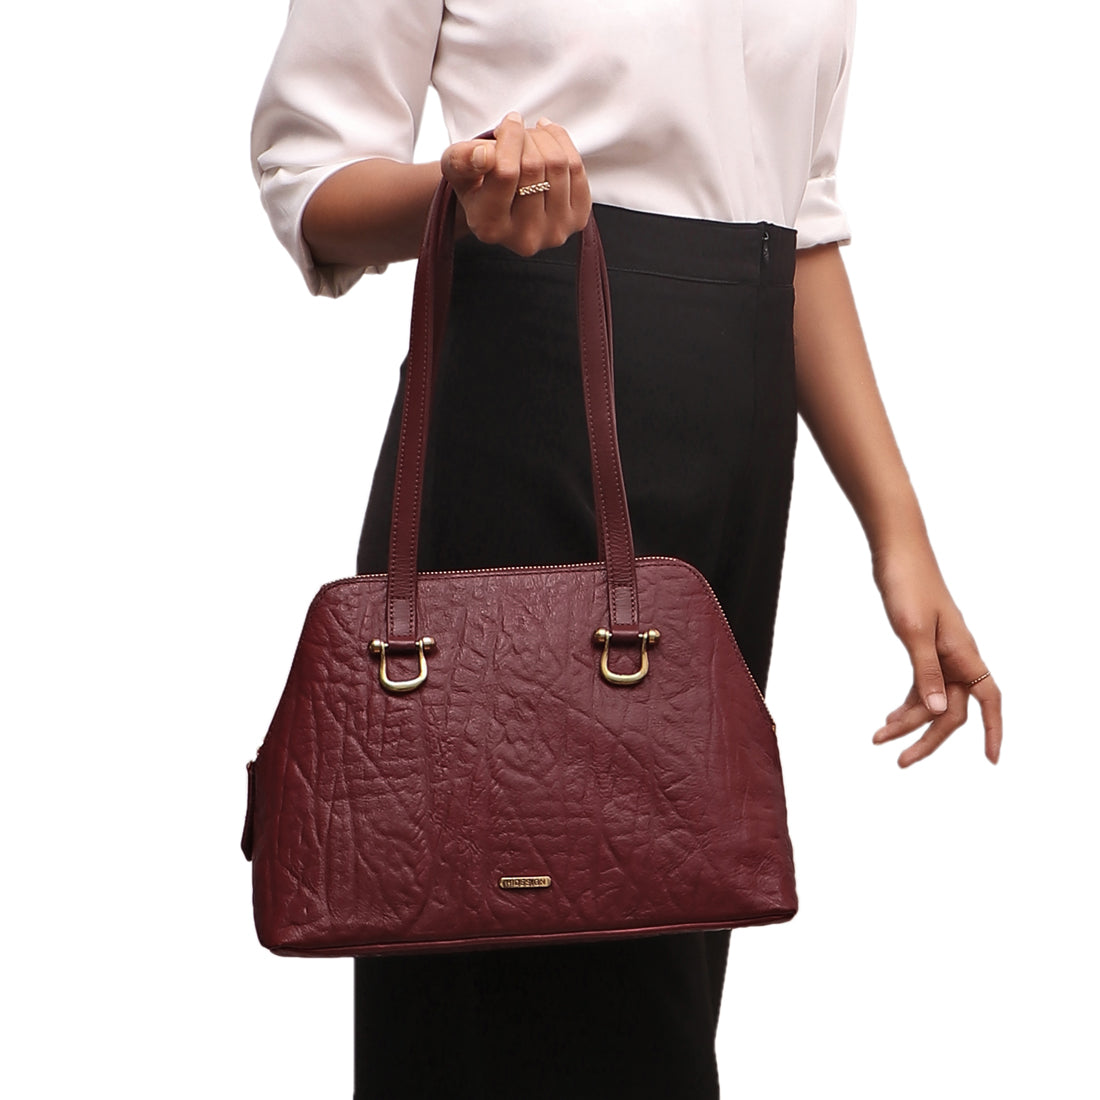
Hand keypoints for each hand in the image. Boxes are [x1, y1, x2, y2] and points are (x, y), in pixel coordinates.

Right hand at [440, 112, 591, 256]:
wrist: (502, 201)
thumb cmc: (475, 180)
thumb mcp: (457, 167)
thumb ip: (462, 160)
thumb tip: (484, 155)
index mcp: (489, 228)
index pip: (506, 172)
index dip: (510, 137)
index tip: (507, 122)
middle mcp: (524, 238)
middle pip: (535, 166)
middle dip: (526, 136)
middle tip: (516, 131)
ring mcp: (554, 233)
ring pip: (559, 164)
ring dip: (544, 138)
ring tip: (529, 137)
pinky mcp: (577, 221)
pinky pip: (577, 169)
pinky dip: (563, 144)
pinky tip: (548, 140)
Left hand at [870, 546, 1002, 766]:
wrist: (897, 552)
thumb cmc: (908, 585)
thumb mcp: (913, 631)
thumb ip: (925, 672)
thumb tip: (936, 712)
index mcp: (964, 653)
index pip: (988, 700)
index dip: (994, 731)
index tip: (991, 760)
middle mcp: (957, 656)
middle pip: (951, 709)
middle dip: (928, 738)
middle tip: (900, 761)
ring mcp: (941, 652)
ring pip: (932, 699)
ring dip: (909, 721)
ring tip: (879, 739)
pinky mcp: (923, 645)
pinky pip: (921, 684)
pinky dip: (907, 702)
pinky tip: (889, 716)